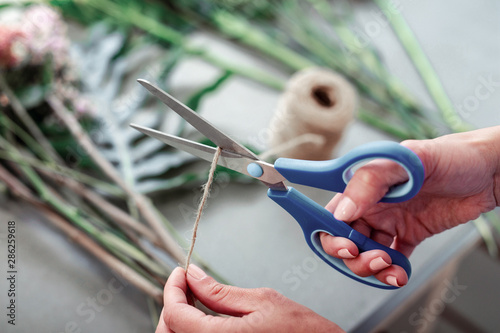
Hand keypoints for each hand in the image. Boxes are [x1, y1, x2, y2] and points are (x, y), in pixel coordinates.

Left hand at [156, 265, 343, 332]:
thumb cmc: (303, 332)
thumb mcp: (262, 301)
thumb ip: (220, 292)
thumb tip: (194, 275)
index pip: (175, 314)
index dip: (173, 288)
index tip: (180, 272)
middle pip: (170, 332)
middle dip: (173, 304)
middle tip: (186, 283)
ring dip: (180, 319)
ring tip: (195, 298)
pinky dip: (192, 331)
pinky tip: (205, 317)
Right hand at [321, 127, 499, 286]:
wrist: (489, 171)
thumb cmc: (450, 155)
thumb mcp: (408, 161)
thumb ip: (370, 182)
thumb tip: (342, 211)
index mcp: (364, 185)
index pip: (333, 213)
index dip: (331, 234)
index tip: (347, 246)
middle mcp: (373, 204)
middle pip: (346, 239)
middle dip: (353, 256)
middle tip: (374, 259)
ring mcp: (391, 221)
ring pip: (367, 252)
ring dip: (373, 267)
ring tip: (391, 268)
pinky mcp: (410, 234)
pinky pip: (393, 258)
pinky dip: (393, 271)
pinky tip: (400, 272)